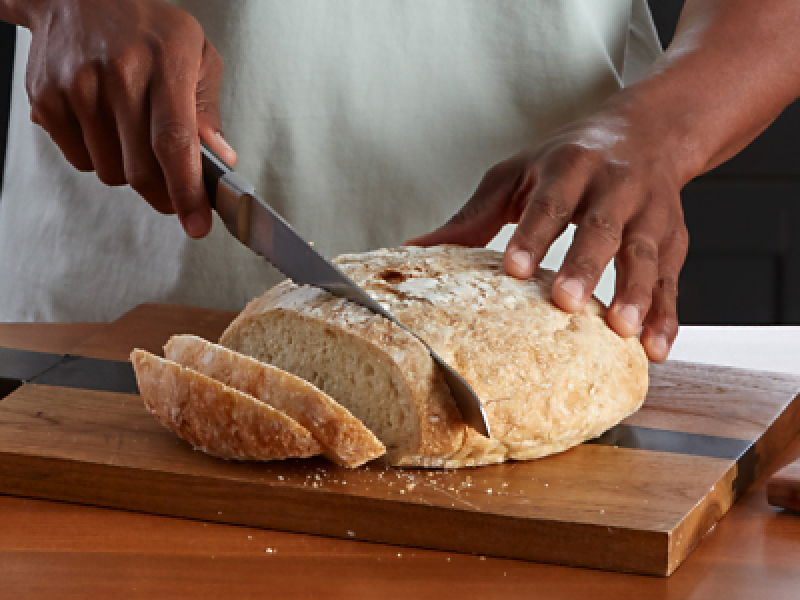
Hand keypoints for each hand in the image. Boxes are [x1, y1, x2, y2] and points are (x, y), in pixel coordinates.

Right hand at [23, 0, 235, 237]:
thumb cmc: (147, 27)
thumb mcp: (196, 54)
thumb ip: (208, 111)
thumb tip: (220, 159)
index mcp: (166, 60)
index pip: (174, 142)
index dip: (186, 191)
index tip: (197, 224)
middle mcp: (119, 73)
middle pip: (140, 169)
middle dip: (162, 193)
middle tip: (174, 189)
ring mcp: (77, 86)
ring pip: (110, 172)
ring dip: (128, 170)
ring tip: (133, 132)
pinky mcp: (46, 98)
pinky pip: (80, 160)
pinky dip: (98, 156)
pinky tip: (105, 124)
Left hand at [407, 99, 689, 361]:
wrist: (647, 131)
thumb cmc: (570, 158)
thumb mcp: (518, 175)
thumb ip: (473, 217)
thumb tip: (415, 249)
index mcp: (569, 166)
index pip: (549, 203)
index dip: (532, 235)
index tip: (513, 269)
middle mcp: (614, 185)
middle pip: (601, 226)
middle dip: (585, 264)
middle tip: (567, 301)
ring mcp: (649, 211)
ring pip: (645, 252)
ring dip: (636, 292)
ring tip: (622, 330)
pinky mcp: (674, 238)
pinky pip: (673, 278)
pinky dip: (668, 313)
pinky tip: (655, 347)